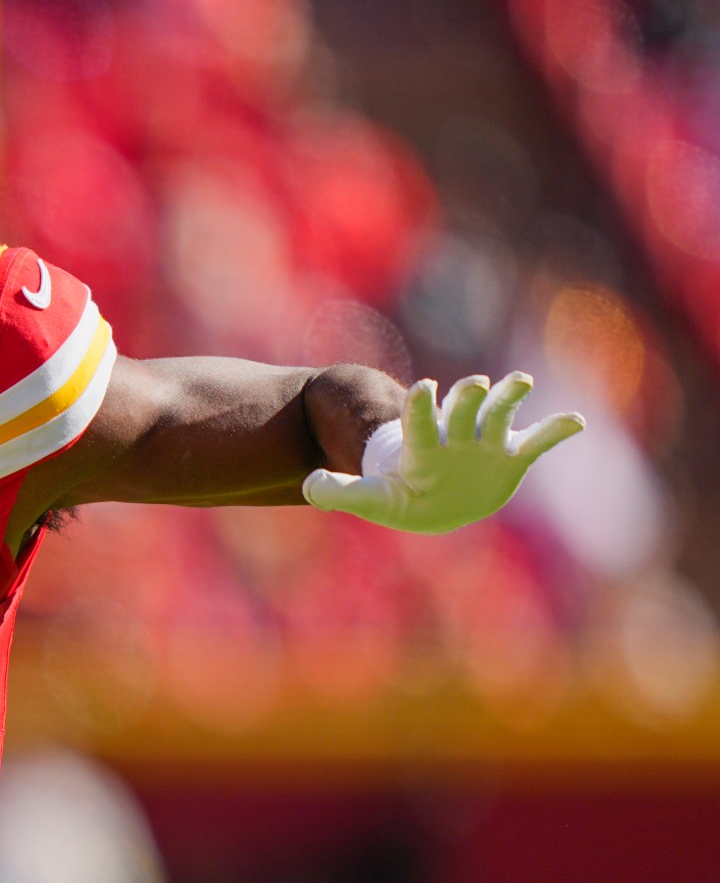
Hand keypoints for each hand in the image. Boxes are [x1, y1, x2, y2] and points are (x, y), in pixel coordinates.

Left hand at [303, 373, 583, 534]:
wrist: (432, 501)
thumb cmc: (400, 495)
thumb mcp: (371, 500)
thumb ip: (340, 492)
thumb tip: (308, 486)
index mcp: (422, 447)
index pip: (420, 421)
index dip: (422, 406)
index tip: (424, 388)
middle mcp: (456, 437)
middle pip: (464, 410)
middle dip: (469, 397)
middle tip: (475, 383)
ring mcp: (486, 443)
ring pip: (501, 415)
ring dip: (510, 399)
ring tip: (521, 382)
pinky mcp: (511, 456)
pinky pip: (537, 441)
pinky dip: (556, 431)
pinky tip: (575, 422)